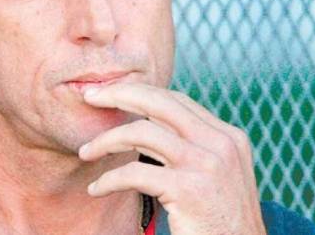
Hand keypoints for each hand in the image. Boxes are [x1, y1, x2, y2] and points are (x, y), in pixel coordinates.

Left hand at [78, 83, 266, 234]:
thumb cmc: (221, 223)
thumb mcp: (217, 174)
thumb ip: (194, 147)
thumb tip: (150, 123)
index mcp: (228, 136)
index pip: (176, 99)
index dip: (139, 92)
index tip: (110, 93)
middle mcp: (221, 144)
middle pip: (158, 102)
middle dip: (118, 94)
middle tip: (90, 97)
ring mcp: (206, 165)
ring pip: (141, 133)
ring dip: (105, 141)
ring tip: (86, 152)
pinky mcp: (190, 191)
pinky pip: (134, 174)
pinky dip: (108, 179)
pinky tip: (97, 189)